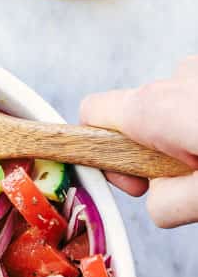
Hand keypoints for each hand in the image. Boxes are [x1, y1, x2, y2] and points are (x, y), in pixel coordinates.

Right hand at [80, 56, 197, 227]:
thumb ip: (165, 204)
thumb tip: (157, 202)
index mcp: (151, 109)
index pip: (89, 116)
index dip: (102, 155)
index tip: (138, 181)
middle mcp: (171, 80)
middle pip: (135, 119)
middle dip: (155, 153)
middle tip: (191, 178)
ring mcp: (196, 71)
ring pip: (172, 109)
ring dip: (186, 135)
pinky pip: (194, 98)